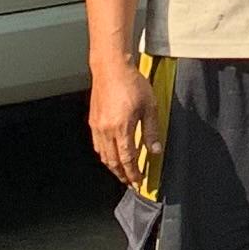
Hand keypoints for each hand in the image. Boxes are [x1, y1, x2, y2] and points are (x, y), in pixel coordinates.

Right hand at [86, 51, 148, 187]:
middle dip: (122, 174)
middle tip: (130, 181)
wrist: (111, 67)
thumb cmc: (132, 83)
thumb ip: (152, 131)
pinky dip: (105, 154)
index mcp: (122, 129)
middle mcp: (106, 130)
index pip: (127, 160)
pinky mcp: (93, 120)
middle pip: (113, 161)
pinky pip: (97, 145)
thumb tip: (155, 151)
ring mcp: (97, 126)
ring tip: (122, 172)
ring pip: (103, 155)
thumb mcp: (150, 107)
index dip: (133, 173)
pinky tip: (111, 154)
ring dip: (112, 166)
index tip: (138, 181)